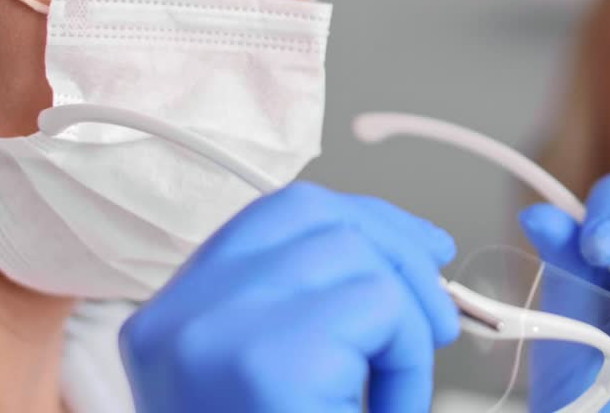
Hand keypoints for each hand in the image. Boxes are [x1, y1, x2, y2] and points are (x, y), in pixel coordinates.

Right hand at [120, 182, 459, 412]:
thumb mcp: (284, 375)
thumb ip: (321, 305)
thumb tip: (421, 247)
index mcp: (172, 319)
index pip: (277, 215)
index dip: (364, 219)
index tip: (424, 247)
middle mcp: (175, 318)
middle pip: (319, 220)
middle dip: (401, 258)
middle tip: (437, 321)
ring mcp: (212, 335)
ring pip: (358, 260)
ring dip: (408, 322)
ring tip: (398, 387)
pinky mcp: (265, 362)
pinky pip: (379, 310)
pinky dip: (408, 358)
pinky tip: (391, 408)